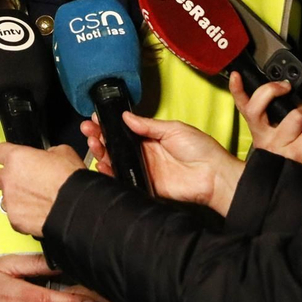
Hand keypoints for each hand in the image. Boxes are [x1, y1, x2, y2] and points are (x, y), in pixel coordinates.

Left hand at [0, 144, 87, 236]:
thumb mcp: (63, 152)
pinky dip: (22, 213)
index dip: (6, 154)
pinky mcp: (14, 219)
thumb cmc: (70, 181)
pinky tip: (36, 212)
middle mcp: (8, 179)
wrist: (75, 208)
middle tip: (24, 180)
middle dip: (9, 178)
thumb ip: (46, 153)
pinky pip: (13, 214)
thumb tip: (46, 157)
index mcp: (16, 158)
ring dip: (15, 197)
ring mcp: (9, 200)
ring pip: (5, 197)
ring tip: (34, 199)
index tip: (11, 158)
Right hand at [82, 112, 243, 215]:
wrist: (213, 175)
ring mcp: (144, 169)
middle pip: (116, 145)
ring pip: (116, 161)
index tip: (96, 117)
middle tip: (88, 129)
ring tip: (93, 143)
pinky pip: (124, 179)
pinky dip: (111, 174)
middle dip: (99, 136)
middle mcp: (145, 153)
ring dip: (102, 152)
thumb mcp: (173, 128)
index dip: (109, 124)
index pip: (124, 129)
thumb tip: (126, 116)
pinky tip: (102, 165)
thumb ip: (148, 125)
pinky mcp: (146, 185)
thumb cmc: (201, 149)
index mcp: (152, 137)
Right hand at [229, 73, 301, 181]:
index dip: (237, 91)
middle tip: (285, 88)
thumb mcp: (293, 132)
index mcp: (262, 135)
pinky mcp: (300, 155)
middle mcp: (267, 143)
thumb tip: (289, 95)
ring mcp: (281, 150)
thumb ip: (285, 115)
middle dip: (272, 90)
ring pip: (295, 115)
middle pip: (256, 108)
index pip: (245, 111)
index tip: (236, 76)